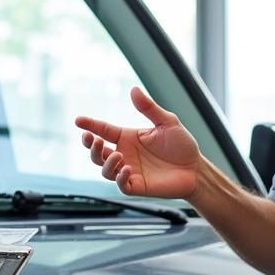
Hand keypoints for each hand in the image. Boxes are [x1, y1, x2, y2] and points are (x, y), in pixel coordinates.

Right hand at [74, 86, 200, 198]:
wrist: (196, 169)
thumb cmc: (182, 145)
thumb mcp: (167, 122)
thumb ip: (149, 108)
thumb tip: (133, 89)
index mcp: (128, 137)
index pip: (103, 130)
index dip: (90, 125)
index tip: (78, 120)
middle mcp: (125, 154)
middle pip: (98, 153)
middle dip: (91, 146)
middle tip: (93, 139)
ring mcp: (129, 171)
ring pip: (105, 170)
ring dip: (106, 162)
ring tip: (118, 155)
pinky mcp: (137, 186)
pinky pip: (121, 184)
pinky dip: (120, 178)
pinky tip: (127, 169)